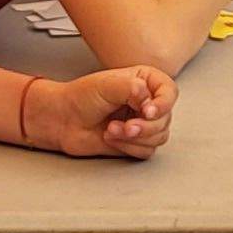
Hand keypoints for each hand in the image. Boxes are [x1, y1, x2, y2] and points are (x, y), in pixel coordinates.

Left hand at [28, 67, 174, 158]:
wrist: (63, 120)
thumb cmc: (81, 97)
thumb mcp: (107, 84)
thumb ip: (132, 88)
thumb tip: (150, 100)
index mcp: (145, 81)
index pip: (169, 92)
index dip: (163, 104)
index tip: (147, 111)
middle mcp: (147, 102)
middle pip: (165, 119)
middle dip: (144, 126)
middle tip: (126, 125)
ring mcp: (142, 123)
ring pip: (158, 137)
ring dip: (134, 138)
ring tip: (112, 130)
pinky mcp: (136, 142)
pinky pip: (147, 151)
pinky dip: (129, 147)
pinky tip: (112, 137)